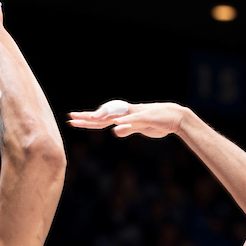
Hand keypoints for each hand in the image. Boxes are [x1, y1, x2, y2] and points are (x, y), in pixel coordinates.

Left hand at [68, 101, 185, 138]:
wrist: (174, 117)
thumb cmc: (156, 122)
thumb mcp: (139, 128)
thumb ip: (127, 129)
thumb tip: (115, 131)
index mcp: (123, 117)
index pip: (100, 119)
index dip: (86, 120)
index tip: (72, 120)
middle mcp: (126, 114)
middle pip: (103, 115)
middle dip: (86, 117)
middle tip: (70, 117)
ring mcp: (135, 115)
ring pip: (116, 114)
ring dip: (102, 116)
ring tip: (89, 118)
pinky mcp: (146, 118)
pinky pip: (134, 120)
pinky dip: (125, 122)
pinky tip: (116, 125)